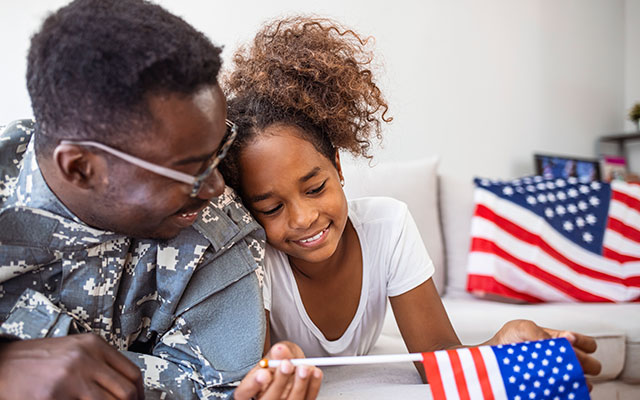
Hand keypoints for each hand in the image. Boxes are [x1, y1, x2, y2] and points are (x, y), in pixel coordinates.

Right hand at [0, 333, 143, 399]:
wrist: (2, 365)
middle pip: (126, 391)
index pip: (133, 373)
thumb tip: (126, 388)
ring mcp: (70, 378)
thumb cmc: (37, 360)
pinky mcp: (53, 397)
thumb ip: (101, 365)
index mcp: (93, 345)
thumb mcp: (75, 351)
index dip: (140, 394)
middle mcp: (85, 358)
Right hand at [233, 341, 322, 399]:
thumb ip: (276, 353)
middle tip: (287, 364)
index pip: (245, 391)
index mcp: (250, 388)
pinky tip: (315, 372)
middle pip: (268, 399)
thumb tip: (280, 350)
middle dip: (280, 381)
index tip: (264, 373)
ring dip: (299, 383)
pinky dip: (313, 385)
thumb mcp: (275, 354)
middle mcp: (264, 399)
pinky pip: (308, 399)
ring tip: (304, 367)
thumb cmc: (279, 361)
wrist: (292, 367)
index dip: (253, 384)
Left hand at [488, 319, 601, 389]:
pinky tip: (563, 391)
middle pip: (589, 364)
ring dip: (578, 381)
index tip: (571, 345)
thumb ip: (538, 331)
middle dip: (586, 364)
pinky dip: (569, 392)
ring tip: (570, 381)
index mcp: (560, 340)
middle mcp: (563, 358)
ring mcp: (558, 373)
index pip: (587, 343)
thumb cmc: (507, 340)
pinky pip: (568, 392)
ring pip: (580, 380)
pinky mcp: (552, 387)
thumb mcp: (520, 327)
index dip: (585, 345)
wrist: (494, 359)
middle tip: (573, 364)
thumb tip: (560, 340)